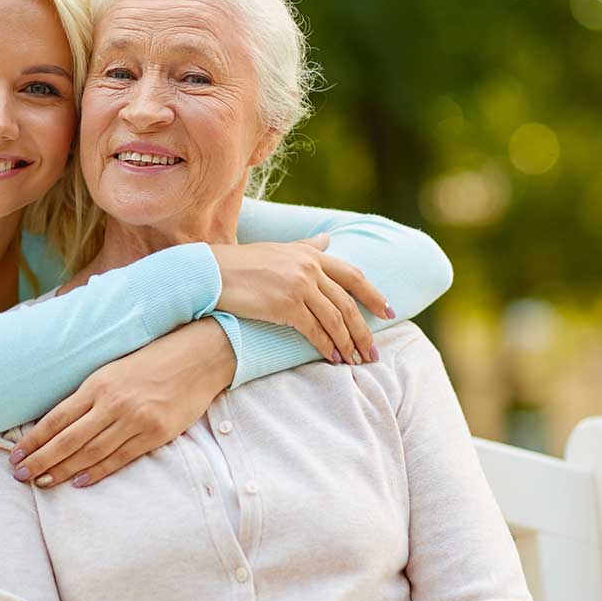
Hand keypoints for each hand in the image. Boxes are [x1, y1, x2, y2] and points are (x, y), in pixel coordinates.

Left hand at [9, 319, 234, 488]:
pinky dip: (97, 472)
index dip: (34, 440)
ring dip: (63, 471)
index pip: (56, 419)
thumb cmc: (152, 360)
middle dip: (41, 460)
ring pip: (90, 453)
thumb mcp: (113, 369)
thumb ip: (89, 394)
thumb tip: (58, 422)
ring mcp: (135, 420)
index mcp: (98, 384)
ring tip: (42, 483)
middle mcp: (113, 403)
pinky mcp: (155, 434)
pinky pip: (120, 458)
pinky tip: (79, 481)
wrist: (197, 357)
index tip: (16, 455)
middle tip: (20, 476)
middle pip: (68, 440)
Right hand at [209, 234, 393, 364]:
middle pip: (348, 303)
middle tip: (372, 352)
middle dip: (363, 330)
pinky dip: (326, 346)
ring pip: (335, 320)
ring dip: (348, 344)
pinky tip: (332, 358)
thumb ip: (306, 246)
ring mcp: (298, 286)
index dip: (374, 295)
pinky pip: (314, 330)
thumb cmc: (242, 263)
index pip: (353, 275)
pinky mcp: (285, 305)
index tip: (389, 312)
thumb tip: (328, 239)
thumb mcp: (279, 249)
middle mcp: (309, 268)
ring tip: (355, 361)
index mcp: (310, 255)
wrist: (212, 273)